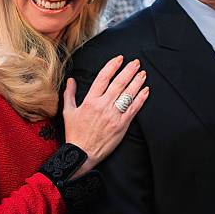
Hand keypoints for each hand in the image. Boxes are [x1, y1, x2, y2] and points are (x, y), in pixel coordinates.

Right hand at [62, 56, 148, 174]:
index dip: (112, 66)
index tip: (119, 59)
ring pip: (128, 94)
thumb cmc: (75, 134)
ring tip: (143, 73)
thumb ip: (69, 94)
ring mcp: (113, 115)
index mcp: (90, 101)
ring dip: (137, 82)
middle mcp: (103, 105)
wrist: (82, 154)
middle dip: (129, 70)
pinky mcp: (121, 125)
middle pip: (119, 83)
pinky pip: (133, 109)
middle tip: (136, 63)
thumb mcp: (68, 112)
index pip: (103, 77)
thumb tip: (70, 80)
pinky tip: (146, 90)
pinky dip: (141, 98)